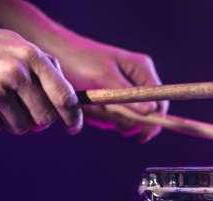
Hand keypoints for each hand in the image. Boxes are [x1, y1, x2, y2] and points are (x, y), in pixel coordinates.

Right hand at [0, 29, 82, 136]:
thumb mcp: (16, 46)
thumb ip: (44, 65)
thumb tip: (73, 96)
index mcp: (32, 57)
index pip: (65, 97)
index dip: (72, 117)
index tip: (73, 128)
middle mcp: (18, 72)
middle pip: (45, 119)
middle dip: (36, 120)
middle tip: (21, 109)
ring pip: (22, 127)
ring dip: (11, 121)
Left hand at [54, 35, 168, 142]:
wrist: (52, 53)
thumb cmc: (78, 59)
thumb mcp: (103, 78)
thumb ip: (128, 97)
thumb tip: (151, 112)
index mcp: (142, 70)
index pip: (160, 102)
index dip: (154, 120)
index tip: (142, 136)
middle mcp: (137, 80)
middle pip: (146, 113)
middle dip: (125, 119)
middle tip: (106, 115)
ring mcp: (126, 90)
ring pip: (129, 118)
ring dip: (110, 119)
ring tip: (92, 109)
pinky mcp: (113, 98)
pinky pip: (115, 117)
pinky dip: (102, 117)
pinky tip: (89, 109)